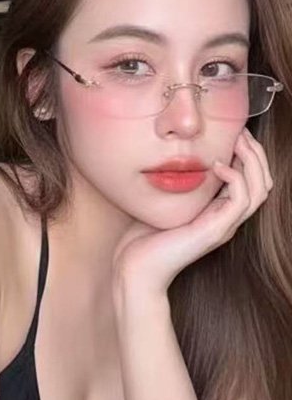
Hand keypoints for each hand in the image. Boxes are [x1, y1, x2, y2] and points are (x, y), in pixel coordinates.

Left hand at [112, 128, 272, 300]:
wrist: (136, 268)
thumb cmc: (144, 236)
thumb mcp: (165, 200)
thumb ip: (177, 181)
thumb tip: (175, 155)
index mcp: (218, 211)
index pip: (251, 180)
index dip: (249, 154)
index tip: (234, 131)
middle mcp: (227, 218)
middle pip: (263, 182)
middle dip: (256, 152)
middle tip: (241, 130)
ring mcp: (224, 226)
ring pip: (259, 189)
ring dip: (253, 160)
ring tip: (238, 140)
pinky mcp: (216, 231)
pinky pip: (241, 200)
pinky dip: (236, 177)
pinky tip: (218, 164)